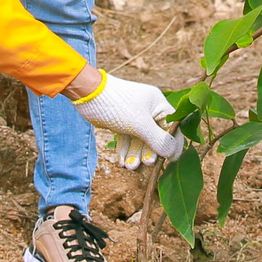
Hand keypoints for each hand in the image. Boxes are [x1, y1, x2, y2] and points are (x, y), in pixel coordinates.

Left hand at [66, 72, 185, 167]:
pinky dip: (126, 149)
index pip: (171, 127)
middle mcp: (149, 110)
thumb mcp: (141, 125)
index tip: (169, 160)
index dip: (172, 144)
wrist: (88, 94)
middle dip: (148, 152)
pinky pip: (128, 138)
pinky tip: (121, 162)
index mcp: (158, 104)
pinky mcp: (122, 122)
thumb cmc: (118, 105)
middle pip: (155, 136)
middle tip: (145, 164)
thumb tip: (173, 154)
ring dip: (135, 154)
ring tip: (129, 167)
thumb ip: (158, 140)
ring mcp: (135, 116)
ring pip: (140, 140)